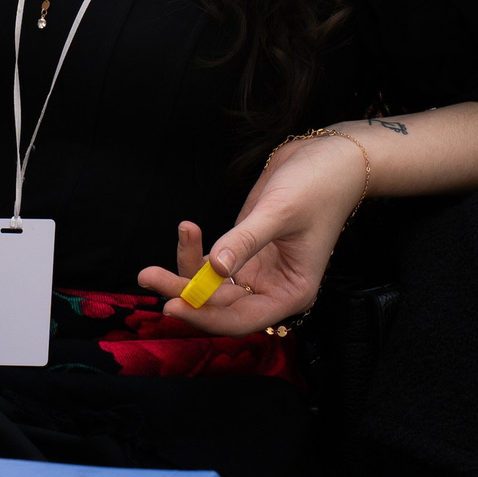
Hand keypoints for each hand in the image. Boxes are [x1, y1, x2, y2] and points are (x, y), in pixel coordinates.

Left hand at [137, 134, 366, 336]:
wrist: (328, 158)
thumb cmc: (317, 186)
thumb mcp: (280, 212)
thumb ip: (245, 241)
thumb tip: (213, 269)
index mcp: (291, 292)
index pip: (240, 318)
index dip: (205, 315)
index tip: (172, 304)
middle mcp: (272, 290)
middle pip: (219, 306)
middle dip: (183, 293)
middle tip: (149, 276)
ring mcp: (256, 272)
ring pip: (210, 288)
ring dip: (181, 275)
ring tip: (150, 266)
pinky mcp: (243, 251)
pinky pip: (211, 265)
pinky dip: (193, 253)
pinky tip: (186, 231)